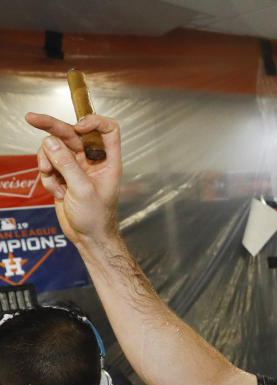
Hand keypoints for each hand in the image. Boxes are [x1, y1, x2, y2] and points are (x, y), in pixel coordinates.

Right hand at [25, 113, 121, 244]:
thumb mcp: (82, 190)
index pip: (107, 129)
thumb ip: (66, 164)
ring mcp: (76, 167)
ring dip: (48, 162)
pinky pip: (48, 164)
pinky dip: (47, 177)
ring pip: (54, 148)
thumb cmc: (97, 218)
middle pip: (72, 133)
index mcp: (108, 160)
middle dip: (52, 126)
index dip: (94, 122)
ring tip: (51, 177)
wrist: (89, 237)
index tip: (78, 127)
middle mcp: (92, 160)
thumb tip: (51, 142)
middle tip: (32, 118)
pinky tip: (56, 191)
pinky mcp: (62, 175)